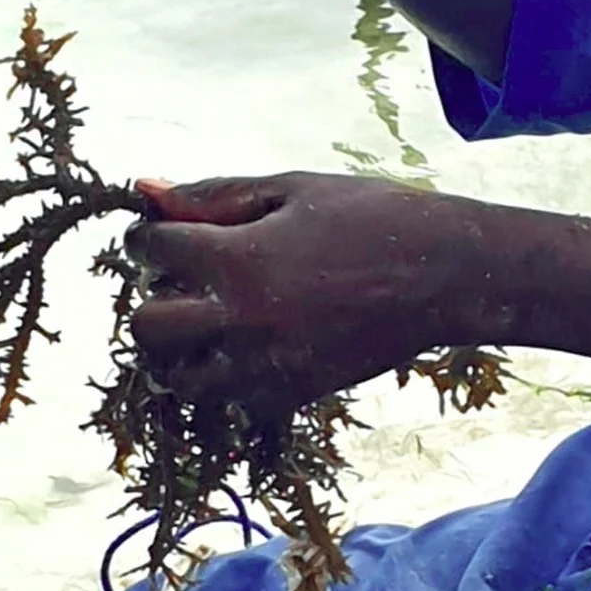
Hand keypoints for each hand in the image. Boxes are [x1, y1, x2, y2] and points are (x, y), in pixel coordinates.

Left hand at [125, 174, 490, 417]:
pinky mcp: (293, 394)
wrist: (443, 275)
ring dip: (181, 350)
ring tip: (208, 323)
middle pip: (147, 327)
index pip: (152, 249)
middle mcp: (241, 321)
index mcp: (237, 260)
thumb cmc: (372, 218)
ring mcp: (265, 366)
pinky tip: (246, 349)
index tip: (166, 234)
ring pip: (179, 378)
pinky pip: (231, 402)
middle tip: (183, 283)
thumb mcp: (291, 190)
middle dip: (153, 299)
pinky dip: (226, 379)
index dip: (150, 236)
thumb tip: (147, 188)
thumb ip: (215, 195)